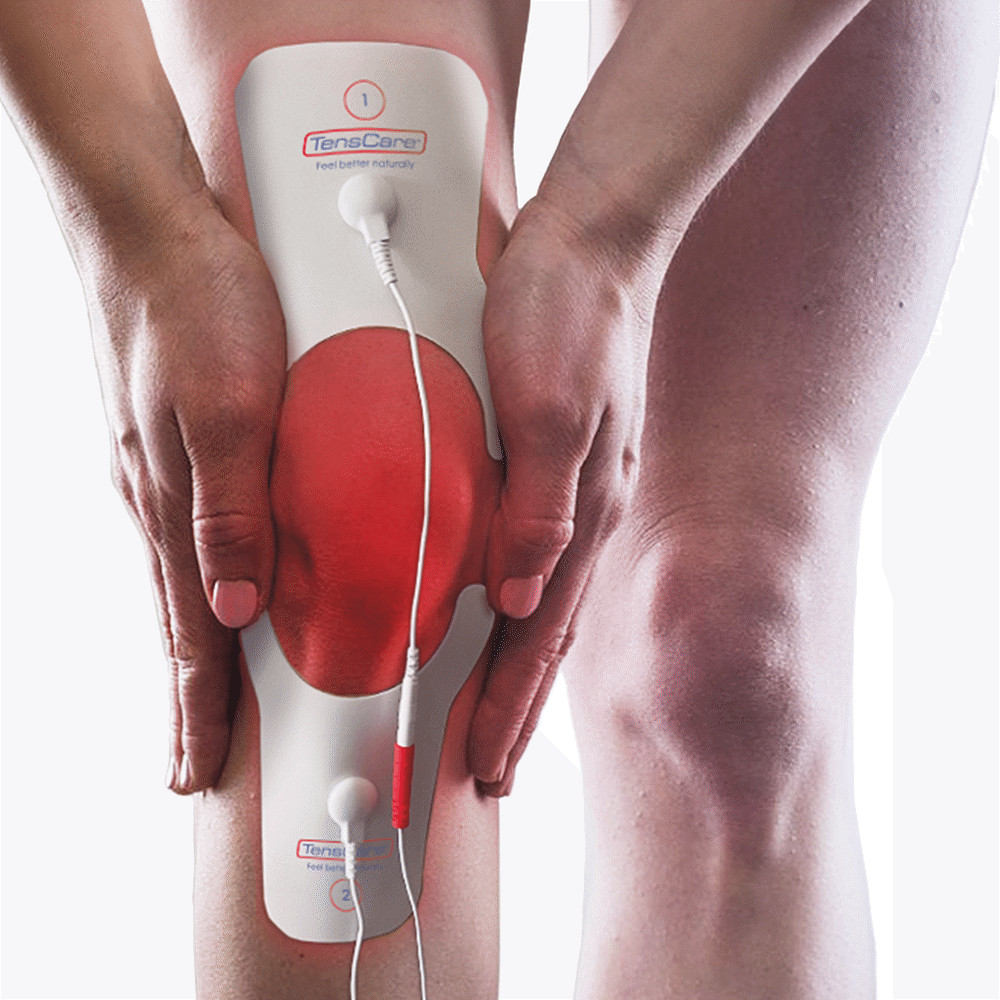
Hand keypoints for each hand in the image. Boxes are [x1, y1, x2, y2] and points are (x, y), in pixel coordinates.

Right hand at [83, 189, 285, 793]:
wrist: (148, 223)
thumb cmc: (197, 306)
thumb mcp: (228, 408)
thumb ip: (231, 509)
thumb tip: (234, 606)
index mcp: (172, 502)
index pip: (191, 634)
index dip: (199, 709)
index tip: (198, 774)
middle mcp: (158, 499)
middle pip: (183, 620)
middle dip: (195, 696)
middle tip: (200, 759)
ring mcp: (158, 470)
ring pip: (187, 579)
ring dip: (201, 643)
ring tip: (210, 691)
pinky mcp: (169, 440)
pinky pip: (192, 532)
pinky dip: (206, 580)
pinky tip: (219, 583)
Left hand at [468, 192, 661, 794]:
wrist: (592, 239)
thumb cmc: (564, 315)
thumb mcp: (552, 408)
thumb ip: (539, 505)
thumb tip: (518, 596)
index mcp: (579, 509)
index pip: (536, 634)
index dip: (507, 704)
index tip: (481, 767)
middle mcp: (580, 512)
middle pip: (540, 634)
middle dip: (510, 708)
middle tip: (484, 772)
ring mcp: (573, 488)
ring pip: (536, 602)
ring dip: (512, 666)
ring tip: (488, 716)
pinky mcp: (553, 460)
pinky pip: (528, 555)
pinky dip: (509, 606)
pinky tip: (492, 613)